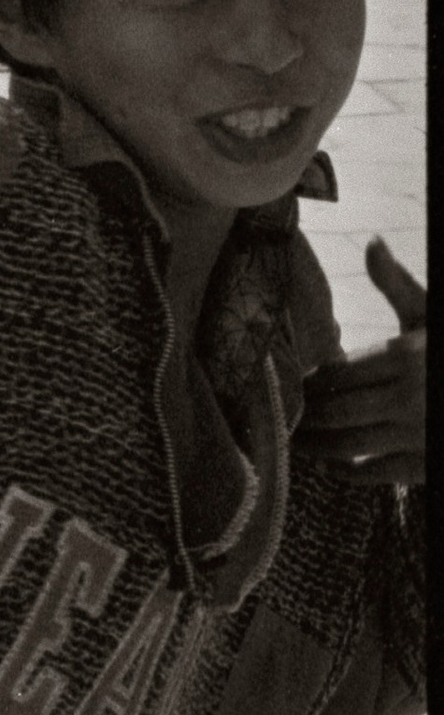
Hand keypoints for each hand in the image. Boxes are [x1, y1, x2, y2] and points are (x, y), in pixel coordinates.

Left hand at [296, 240, 425, 486]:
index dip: (312, 382)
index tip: (297, 384)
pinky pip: (379, 472)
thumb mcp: (428, 314)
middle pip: (337, 411)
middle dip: (307, 416)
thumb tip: (372, 242)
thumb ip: (397, 285)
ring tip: (299, 444)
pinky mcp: (426, 463)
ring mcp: (418, 433)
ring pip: (351, 444)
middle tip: (286, 417)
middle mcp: (410, 397)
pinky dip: (351, 472)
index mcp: (406, 356)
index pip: (339, 373)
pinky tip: (335, 466)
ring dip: (319, 447)